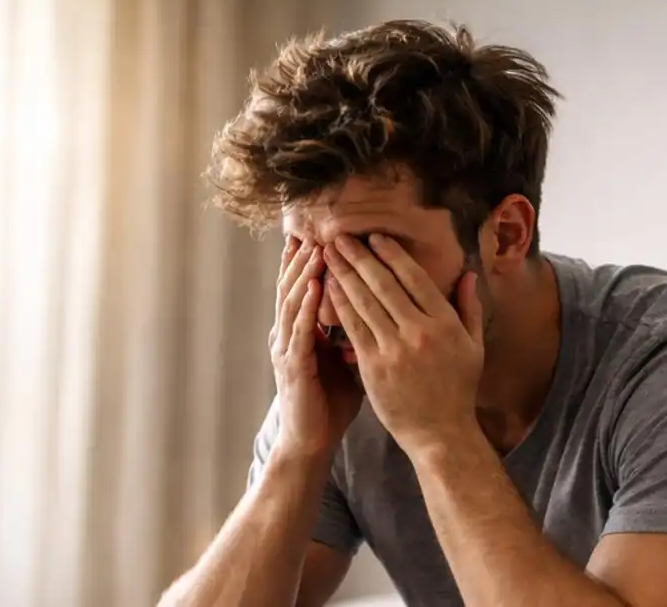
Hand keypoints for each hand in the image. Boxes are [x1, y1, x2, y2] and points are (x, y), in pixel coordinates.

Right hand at [269, 237, 362, 458]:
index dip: (312, 259)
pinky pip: (299, 330)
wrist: (312, 439)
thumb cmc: (331, 400)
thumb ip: (355, 329)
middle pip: (294, 285)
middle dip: (305, 256)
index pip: (306, 285)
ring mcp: (287, 347)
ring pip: (293, 301)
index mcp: (302, 330)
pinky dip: (307, 306)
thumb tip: (379, 305)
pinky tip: (315, 287)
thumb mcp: (346, 357)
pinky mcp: (292, 365)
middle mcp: (289, 333)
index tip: (327, 231)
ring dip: (305, 273)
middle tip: (316, 226)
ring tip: (318, 247)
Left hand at [322, 234, 483, 455]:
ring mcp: (394, 349)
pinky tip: (329, 289)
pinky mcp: (374, 366)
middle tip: (340, 237)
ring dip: (343, 275)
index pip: (414, 279)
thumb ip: (469, 308)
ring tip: (328, 256)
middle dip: (359, 258)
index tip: (374, 238)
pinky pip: (353, 328)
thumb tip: (467, 274)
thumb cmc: (458, 389)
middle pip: (384, 285)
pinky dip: (339, 305)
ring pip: (364, 303)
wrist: (440, 433)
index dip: (392, 255)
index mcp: (444, 323)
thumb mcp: (474, 346)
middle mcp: (419, 332)